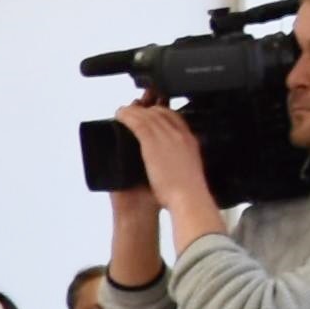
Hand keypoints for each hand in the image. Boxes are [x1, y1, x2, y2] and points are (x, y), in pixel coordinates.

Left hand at [121, 96, 209, 215]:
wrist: (189, 198)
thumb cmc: (189, 192)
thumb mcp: (190, 170)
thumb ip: (183, 162)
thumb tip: (177, 163)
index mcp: (189, 141)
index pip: (175, 117)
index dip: (160, 112)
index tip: (150, 113)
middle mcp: (179, 134)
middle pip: (161, 113)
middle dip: (145, 110)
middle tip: (133, 111)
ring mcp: (166, 137)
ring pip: (148, 115)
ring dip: (133, 111)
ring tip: (122, 112)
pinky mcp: (152, 142)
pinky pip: (138, 122)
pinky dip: (127, 116)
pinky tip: (119, 115)